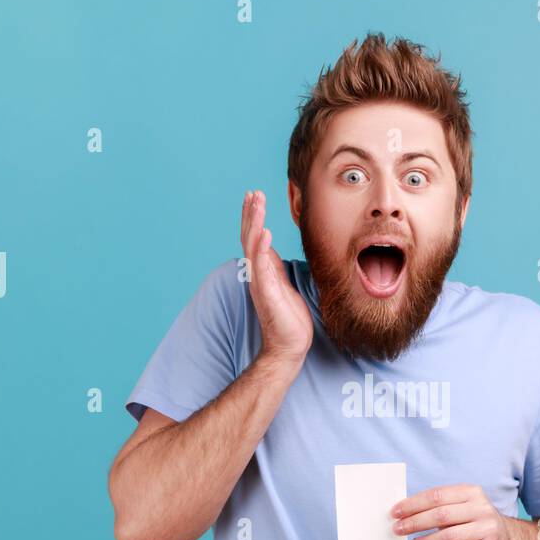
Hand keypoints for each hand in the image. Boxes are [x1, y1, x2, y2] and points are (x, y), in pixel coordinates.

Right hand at [241, 189, 312, 363]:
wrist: (289, 347)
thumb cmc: (289, 319)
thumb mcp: (285, 286)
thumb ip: (277, 269)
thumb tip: (274, 253)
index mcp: (263, 271)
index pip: (254, 238)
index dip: (253, 217)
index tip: (255, 197)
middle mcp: (257, 273)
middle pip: (249, 236)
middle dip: (251, 213)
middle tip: (253, 192)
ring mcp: (259, 282)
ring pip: (252, 245)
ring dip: (254, 222)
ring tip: (257, 202)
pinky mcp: (265, 292)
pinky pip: (261, 266)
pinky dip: (261, 247)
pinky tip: (265, 231)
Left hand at [390, 484, 520, 539]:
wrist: (506, 538)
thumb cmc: (474, 521)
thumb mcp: (462, 505)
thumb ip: (438, 506)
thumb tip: (405, 513)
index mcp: (471, 492)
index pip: (436, 496)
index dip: (413, 504)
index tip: (396, 512)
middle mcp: (481, 508)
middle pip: (440, 515)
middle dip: (415, 522)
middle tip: (398, 529)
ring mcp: (487, 528)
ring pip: (448, 536)